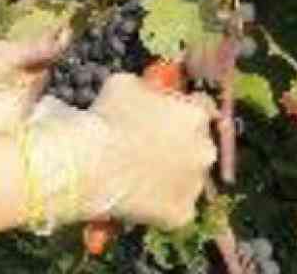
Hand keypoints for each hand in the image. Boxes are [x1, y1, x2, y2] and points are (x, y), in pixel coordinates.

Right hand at [86, 74, 218, 228]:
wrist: (91, 164)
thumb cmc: (106, 117)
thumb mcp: (125, 83)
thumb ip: (147, 89)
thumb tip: (146, 94)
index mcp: (195, 115)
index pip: (202, 108)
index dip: (181, 111)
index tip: (167, 116)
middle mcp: (205, 150)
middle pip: (199, 146)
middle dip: (180, 146)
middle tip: (150, 149)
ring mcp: (195, 185)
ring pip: (188, 179)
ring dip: (172, 177)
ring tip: (140, 178)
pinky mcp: (181, 214)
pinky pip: (174, 209)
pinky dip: (160, 207)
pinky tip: (139, 201)